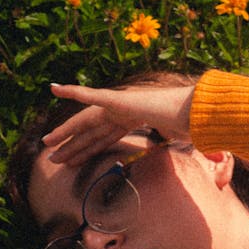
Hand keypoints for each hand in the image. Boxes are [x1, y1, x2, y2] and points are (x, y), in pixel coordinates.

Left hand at [42, 82, 194, 165]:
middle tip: (52, 158)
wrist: (191, 111)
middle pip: (90, 133)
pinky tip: (54, 88)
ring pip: (83, 121)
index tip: (73, 160)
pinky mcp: (115, 99)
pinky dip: (72, 91)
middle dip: (71, 145)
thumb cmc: (188, 123)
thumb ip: (176, 145)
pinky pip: (88, 96)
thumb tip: (203, 160)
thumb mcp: (178, 140)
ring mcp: (117, 104)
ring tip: (46, 143)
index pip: (104, 138)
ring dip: (64, 132)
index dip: (87, 149)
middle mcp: (121, 111)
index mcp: (133, 119)